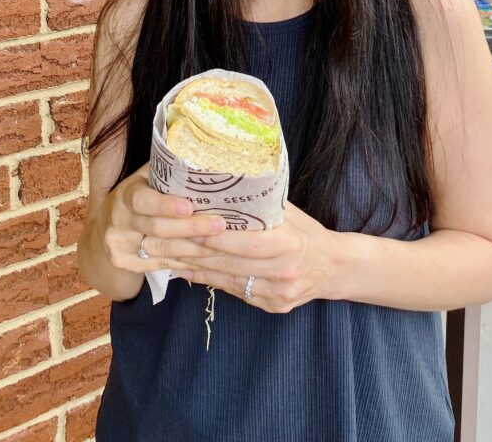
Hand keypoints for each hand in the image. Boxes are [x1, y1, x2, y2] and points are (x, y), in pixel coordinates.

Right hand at [96, 162, 227, 273]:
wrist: (105, 229)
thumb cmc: (137, 196)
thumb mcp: (144, 178)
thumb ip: (166, 168)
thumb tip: (202, 151)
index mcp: (125, 194)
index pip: (142, 200)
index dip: (165, 205)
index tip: (190, 205)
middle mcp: (119, 221)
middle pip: (158, 228)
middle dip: (192, 228)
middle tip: (221, 225)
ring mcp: (121, 246)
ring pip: (164, 250)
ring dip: (196, 249)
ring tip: (223, 244)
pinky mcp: (128, 264)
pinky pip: (163, 265)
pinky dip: (188, 262)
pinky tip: (209, 258)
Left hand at [168, 202, 339, 313]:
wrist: (334, 267)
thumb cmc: (307, 232)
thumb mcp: (289, 212)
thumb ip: (259, 205)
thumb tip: (222, 183)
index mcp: (288, 243)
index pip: (241, 240)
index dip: (209, 234)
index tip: (180, 223)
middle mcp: (283, 272)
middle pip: (227, 262)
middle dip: (189, 251)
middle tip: (156, 241)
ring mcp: (277, 293)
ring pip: (226, 279)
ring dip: (193, 268)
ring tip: (165, 256)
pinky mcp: (272, 307)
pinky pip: (235, 292)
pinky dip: (210, 280)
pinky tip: (189, 271)